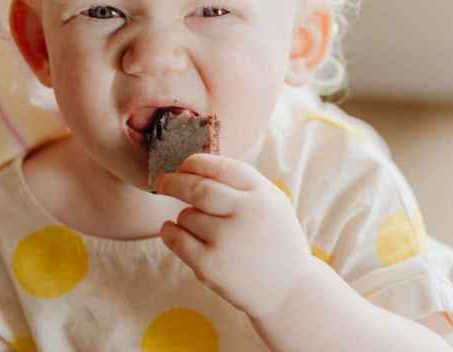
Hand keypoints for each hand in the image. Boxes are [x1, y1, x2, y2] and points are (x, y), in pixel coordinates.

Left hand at [155, 154, 316, 319]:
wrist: (289, 290)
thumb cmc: (275, 241)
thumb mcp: (273, 203)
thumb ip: (243, 184)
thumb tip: (198, 166)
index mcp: (262, 194)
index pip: (221, 167)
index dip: (196, 163)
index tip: (184, 166)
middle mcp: (246, 214)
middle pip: (197, 188)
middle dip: (174, 182)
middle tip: (163, 182)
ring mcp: (227, 240)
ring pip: (186, 215)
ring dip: (185, 216)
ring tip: (200, 226)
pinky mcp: (210, 265)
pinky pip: (176, 240)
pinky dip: (169, 232)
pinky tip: (172, 230)